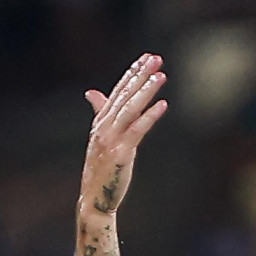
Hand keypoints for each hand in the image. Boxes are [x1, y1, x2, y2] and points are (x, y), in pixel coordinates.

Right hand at [79, 54, 166, 220]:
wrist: (94, 198)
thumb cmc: (102, 170)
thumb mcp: (101, 139)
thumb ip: (101, 114)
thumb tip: (92, 92)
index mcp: (101, 122)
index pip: (118, 91)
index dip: (132, 73)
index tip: (146, 57)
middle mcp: (104, 127)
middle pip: (125, 95)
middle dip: (141, 75)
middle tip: (156, 58)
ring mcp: (111, 139)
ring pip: (131, 108)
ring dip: (146, 90)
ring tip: (161, 75)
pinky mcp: (121, 153)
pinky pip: (138, 130)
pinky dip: (150, 116)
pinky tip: (163, 105)